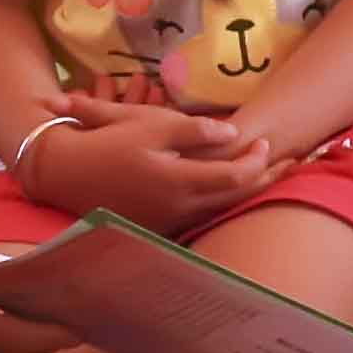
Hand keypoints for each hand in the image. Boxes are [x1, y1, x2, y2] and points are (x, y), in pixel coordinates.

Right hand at [23, 100, 279, 231]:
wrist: (62, 172)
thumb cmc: (108, 142)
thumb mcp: (151, 125)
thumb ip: (195, 131)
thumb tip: (233, 135)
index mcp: (177, 183)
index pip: (235, 178)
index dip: (257, 161)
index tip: (265, 142)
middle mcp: (176, 209)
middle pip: (235, 200)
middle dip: (265, 180)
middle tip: (289, 162)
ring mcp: (165, 222)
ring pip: (218, 211)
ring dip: (245, 193)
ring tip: (269, 175)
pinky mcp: (155, 227)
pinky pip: (197, 216)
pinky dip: (219, 202)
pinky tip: (230, 189)